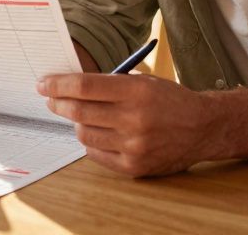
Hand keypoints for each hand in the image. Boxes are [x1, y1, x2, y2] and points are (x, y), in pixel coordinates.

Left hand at [38, 72, 214, 176]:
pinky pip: (96, 154)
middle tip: (51, 99)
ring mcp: (134, 145)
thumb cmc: (170, 100)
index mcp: (137, 91)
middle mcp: (135, 119)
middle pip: (79, 111)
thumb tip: (69, 85)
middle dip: (58, 103)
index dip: (59, 84)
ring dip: (76, 124)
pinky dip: (90, 142)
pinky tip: (97, 133)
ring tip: (81, 117)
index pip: (85, 87)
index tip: (44, 83)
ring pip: (84, 134)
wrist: (203, 128)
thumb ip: (110, 84)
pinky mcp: (134, 166)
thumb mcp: (144, 82)